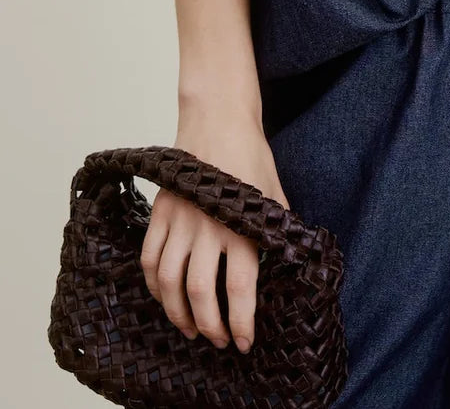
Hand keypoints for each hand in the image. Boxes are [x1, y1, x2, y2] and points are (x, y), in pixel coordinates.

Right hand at [139, 117, 290, 354]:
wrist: (218, 119)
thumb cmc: (250, 156)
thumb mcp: (274, 194)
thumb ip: (277, 230)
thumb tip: (288, 261)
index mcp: (241, 226)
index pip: (239, 288)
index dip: (242, 322)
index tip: (245, 342)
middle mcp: (207, 228)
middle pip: (200, 292)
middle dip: (210, 326)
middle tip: (220, 341)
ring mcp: (179, 221)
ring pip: (169, 282)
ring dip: (178, 313)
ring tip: (190, 328)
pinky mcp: (160, 212)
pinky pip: (150, 259)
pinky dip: (154, 285)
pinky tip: (165, 297)